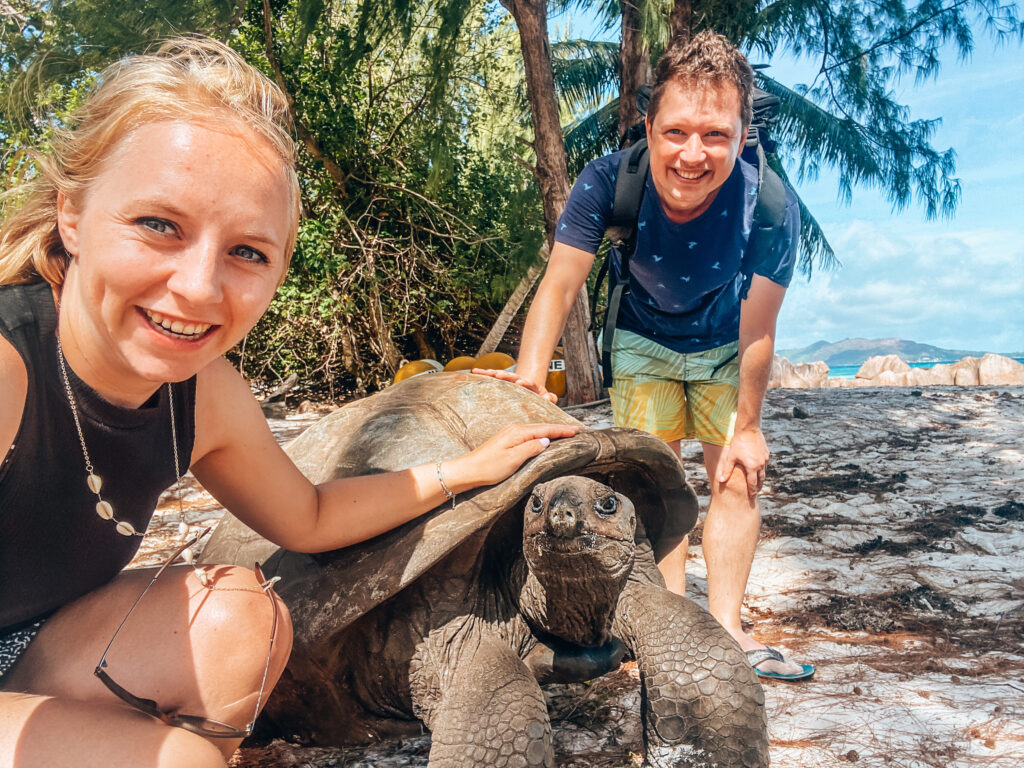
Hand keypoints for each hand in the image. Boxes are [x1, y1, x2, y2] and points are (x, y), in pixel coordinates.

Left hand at [444, 422, 578, 490]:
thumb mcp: (514, 459)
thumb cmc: (489, 467)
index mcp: (518, 432)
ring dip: (550, 431)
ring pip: (535, 431)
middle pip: (542, 427)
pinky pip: (528, 435)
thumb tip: (546, 441)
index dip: (561, 430)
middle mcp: (514, 430)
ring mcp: (509, 434)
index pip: (545, 429)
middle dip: (558, 429)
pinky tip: (543, 439)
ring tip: (563, 433)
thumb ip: (531, 448)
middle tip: (575, 430)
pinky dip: (540, 435)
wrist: (468, 470)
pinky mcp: (506, 440)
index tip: (576, 430)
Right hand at [471, 368, 557, 402]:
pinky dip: (484, 373)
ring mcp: (509, 380)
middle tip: (499, 375)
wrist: (531, 389)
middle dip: (505, 375)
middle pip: (512, 376)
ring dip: (492, 373)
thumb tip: (548, 398)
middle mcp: (518, 380)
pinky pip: (492, 376)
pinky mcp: (501, 381)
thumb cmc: (538, 397)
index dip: (525, 382)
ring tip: (483, 372)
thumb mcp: (546, 398)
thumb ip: (550, 398)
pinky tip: (476, 371)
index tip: (521, 381)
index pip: (528, 383)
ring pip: (500, 374)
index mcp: (530, 385)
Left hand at [716, 427, 768, 498]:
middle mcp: (760, 464)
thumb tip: (721, 480)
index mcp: (752, 467)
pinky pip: (765, 464)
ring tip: (758, 482)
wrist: (748, 429)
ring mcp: (765, 458)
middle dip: (758, 487)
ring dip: (761, 478)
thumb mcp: (731, 457)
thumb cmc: (737, 443)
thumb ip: (727, 470)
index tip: (752, 497)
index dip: (752, 491)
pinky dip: (762, 468)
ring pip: (764, 472)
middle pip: (761, 479)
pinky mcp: (766, 453)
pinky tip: (759, 468)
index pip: (753, 483)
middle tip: (756, 492)